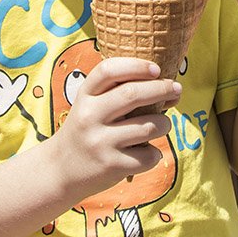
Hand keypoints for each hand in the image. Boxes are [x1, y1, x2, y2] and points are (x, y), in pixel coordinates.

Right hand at [50, 57, 180, 197]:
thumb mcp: (91, 106)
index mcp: (85, 95)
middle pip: (132, 94)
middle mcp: (89, 116)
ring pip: (148, 126)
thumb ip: (119, 93)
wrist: (61, 170)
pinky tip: (146, 153)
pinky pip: (148, 156)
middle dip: (161, 89)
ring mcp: (100, 142)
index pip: (108, 70)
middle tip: (176, 89)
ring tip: (162, 125)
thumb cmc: (86, 131)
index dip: (136, 66)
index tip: (156, 69)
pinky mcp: (111, 165)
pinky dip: (154, 154)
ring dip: (164, 124)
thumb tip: (168, 89)